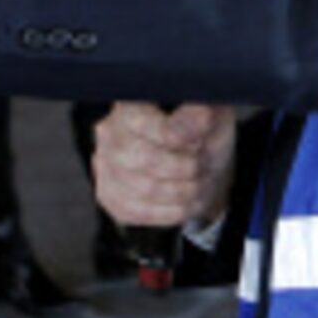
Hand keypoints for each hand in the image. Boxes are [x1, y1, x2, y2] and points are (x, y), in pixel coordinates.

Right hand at [89, 103, 236, 228]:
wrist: (198, 167)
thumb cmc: (202, 135)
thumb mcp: (211, 115)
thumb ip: (202, 115)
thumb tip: (200, 121)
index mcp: (132, 106)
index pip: (144, 122)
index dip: (175, 136)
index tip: (199, 143)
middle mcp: (110, 134)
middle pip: (143, 158)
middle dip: (182, 167)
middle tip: (202, 167)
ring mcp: (106, 167)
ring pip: (145, 189)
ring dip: (183, 191)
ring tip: (200, 184)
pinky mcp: (110, 197)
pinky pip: (142, 211)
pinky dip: (173, 210)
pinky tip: (187, 201)